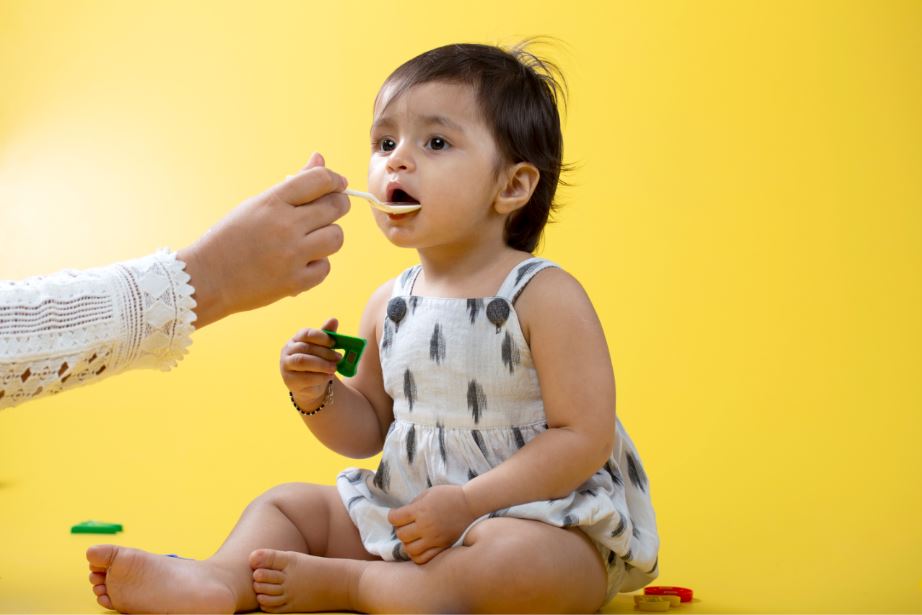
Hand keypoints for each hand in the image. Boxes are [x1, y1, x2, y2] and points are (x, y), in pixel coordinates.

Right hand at [177, 152, 350, 327]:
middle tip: (328, 211)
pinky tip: (299, 263)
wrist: (206, 278)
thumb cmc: (232, 237)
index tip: (339, 184)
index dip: (335, 180)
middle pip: (335, 207)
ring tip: (311, 240)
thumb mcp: (257, 204)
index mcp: (272, 202)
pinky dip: (316, 265)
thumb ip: (293, 184)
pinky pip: (325, 267)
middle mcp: (285, 226)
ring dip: (328, 236)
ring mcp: (291, 255)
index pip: (319, 180)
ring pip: (336, 237)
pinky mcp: (295, 282)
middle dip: (338, 206)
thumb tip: (320, 158)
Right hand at [280, 318, 340, 407]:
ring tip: (334, 368)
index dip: (321, 336)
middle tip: (339, 357)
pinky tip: (328, 376)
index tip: (334, 342)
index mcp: (296, 339)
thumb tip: (334, 319)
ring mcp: (286, 366)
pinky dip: (320, 377)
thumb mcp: (323, 348)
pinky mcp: (290, 381)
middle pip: (305, 348)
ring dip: (322, 364)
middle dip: (325, 353)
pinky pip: (305, 378)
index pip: (306, 333)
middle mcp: (287, 351)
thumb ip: (327, 335)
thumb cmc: (317, 362)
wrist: (310, 385)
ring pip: (303, 362)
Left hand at [388, 485, 477, 564]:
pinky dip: (416, 555)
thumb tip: (401, 516)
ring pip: (409, 549)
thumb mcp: (427, 493)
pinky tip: (419, 547)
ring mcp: (434, 538)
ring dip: (407, 544)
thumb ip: (413, 504)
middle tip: (405, 526)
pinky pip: (423, 558)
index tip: (396, 515)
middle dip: (400, 530)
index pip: (394, 518)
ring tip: (412, 537)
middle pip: (401, 535)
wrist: (470, 504)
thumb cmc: (447, 495)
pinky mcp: (442, 547)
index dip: (393, 516)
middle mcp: (426, 526)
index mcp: (421, 509)